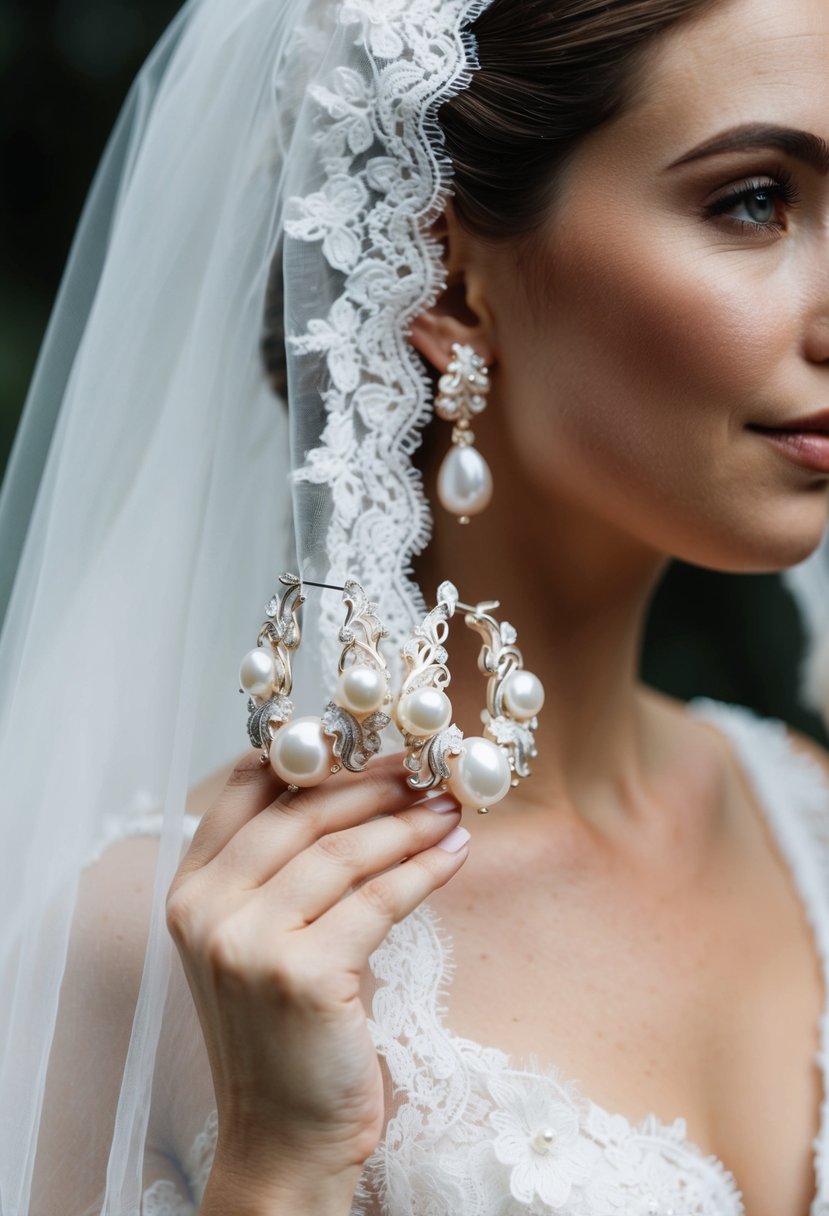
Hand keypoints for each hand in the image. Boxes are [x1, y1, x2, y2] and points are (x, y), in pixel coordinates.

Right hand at [166, 752, 467, 1197]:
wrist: (280, 1137)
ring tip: (448, 808)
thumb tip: (347, 790)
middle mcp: (206, 910)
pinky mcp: (301, 975)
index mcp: (189, 891)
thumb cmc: (279, 1034)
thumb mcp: (254, 942)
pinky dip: (425, 870)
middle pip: (303, 814)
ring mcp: (248, 942)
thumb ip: (275, 872)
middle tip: (425, 773)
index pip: (246, 792)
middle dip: (374, 787)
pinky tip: (454, 853)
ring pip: (344, 851)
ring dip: (408, 823)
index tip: (369, 748)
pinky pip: (379, 899)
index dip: (313, 761)